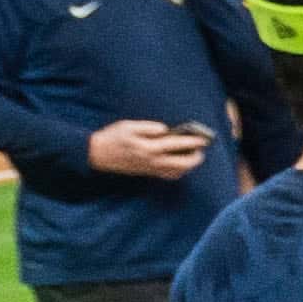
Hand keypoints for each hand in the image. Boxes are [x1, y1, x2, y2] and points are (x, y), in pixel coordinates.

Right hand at [86, 117, 211, 178]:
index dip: (192, 142)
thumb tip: (166, 130)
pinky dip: (181, 170)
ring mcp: (152, 170)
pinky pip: (171, 175)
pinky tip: (182, 162)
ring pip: (179, 172)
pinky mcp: (150, 174)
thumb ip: (148, 127)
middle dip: (196, 156)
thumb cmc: (113, 137)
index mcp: (148, 148)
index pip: (176, 145)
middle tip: (201, 147)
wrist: (99, 154)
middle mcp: (153, 161)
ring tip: (194, 153)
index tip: (203, 139)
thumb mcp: (128, 126)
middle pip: (183, 163)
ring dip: (190, 164)